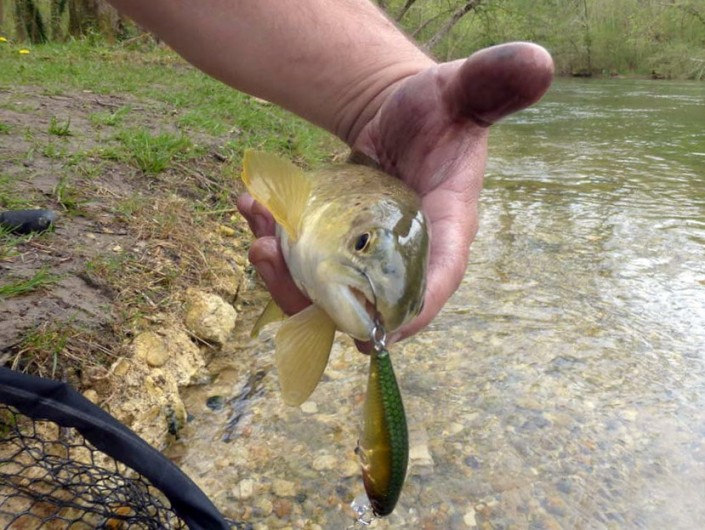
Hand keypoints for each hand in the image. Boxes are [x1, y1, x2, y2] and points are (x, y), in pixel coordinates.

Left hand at [238, 42, 553, 344]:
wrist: (400, 113)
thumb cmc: (436, 105)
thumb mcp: (461, 89)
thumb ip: (492, 83)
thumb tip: (538, 63)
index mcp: (449, 224)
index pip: (441, 275)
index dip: (415, 309)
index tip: (378, 335)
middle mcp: (410, 253)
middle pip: (369, 301)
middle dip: (314, 296)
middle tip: (269, 254)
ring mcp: (372, 256)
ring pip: (328, 291)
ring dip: (282, 272)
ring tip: (256, 225)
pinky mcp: (342, 247)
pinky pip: (307, 263)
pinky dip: (273, 242)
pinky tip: (252, 205)